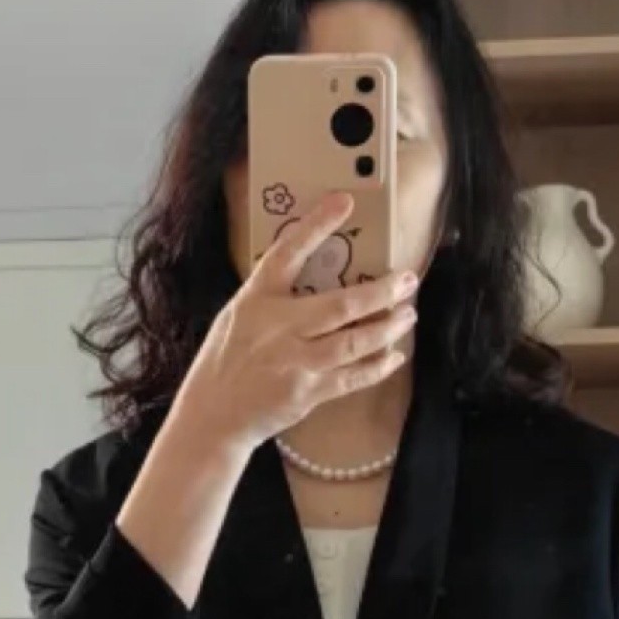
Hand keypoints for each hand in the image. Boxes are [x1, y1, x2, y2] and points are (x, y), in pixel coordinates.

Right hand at [176, 192, 418, 456]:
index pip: (287, 253)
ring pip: (352, 343)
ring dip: (386, 328)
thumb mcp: (238, 317)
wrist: (210, 417)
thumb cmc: (225, 363)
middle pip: (340, 306)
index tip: (345, 201)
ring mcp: (294, 363)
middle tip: (408, 280)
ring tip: (407, 315)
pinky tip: (394, 356)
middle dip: (380, 292)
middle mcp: (277, 330)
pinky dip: (376, 368)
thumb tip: (316, 274)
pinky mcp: (305, 394)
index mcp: (256, 302)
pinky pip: (350, 378)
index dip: (316, 225)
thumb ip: (272, 297)